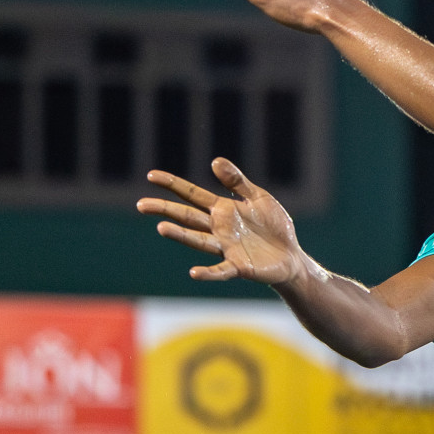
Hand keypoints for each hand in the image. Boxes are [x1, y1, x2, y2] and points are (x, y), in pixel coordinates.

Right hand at [137, 158, 306, 282]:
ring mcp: (226, 248)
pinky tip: (194, 272)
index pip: (192, 195)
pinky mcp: (239, 266)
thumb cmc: (274, 226)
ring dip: (181, 235)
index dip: (173, 185)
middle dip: (165, 210)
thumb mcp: (259, 197)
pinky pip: (221, 269)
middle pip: (187, 217)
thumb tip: (214, 161)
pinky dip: (208, 272)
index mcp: (223, 210)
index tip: (151, 175)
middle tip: (141, 204)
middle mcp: (219, 229)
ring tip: (161, 228)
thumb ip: (238, 182)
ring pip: (199, 240)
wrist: (292, 256)